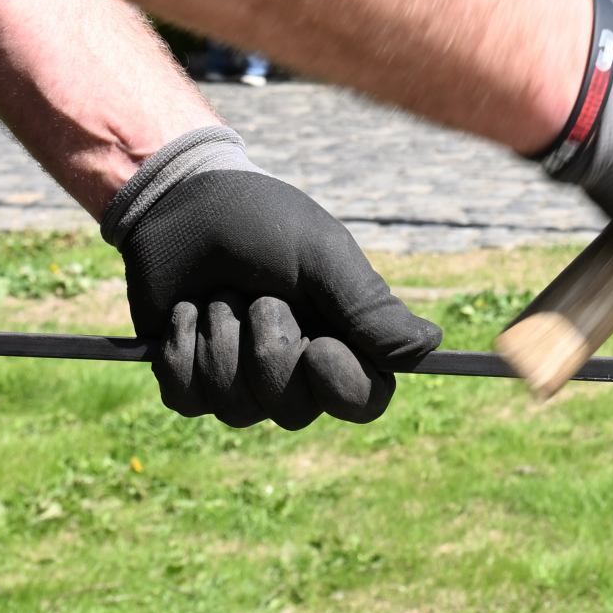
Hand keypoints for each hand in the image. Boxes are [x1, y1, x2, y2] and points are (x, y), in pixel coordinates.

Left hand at [102, 128, 441, 428]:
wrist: (181, 200)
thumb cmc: (260, 219)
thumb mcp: (319, 253)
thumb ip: (368, 306)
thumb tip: (430, 347)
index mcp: (339, 339)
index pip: (364, 400)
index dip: (341, 385)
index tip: (317, 347)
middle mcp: (293, 371)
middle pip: (293, 411)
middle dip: (268, 348)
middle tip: (258, 296)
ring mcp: (238, 382)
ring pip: (234, 407)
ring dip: (220, 339)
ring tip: (219, 293)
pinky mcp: (189, 382)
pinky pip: (186, 397)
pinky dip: (182, 347)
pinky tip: (186, 310)